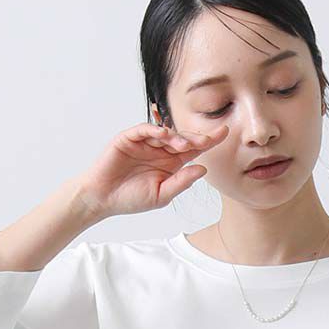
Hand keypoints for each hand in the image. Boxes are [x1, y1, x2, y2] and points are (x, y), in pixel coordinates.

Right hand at [73, 121, 229, 222]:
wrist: (103, 198)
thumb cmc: (131, 198)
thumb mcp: (162, 195)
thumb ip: (182, 182)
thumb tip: (203, 169)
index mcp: (171, 164)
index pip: (194, 150)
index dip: (209, 141)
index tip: (225, 133)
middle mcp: (161, 150)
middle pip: (183, 139)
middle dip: (197, 137)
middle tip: (210, 137)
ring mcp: (145, 143)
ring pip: (166, 133)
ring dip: (177, 137)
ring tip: (184, 145)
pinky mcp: (129, 138)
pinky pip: (144, 130)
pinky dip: (154, 130)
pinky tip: (164, 135)